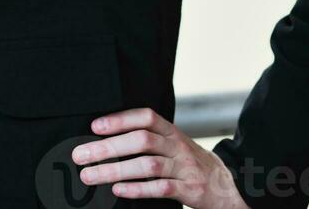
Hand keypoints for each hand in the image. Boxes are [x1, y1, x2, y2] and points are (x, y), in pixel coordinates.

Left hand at [71, 107, 248, 207]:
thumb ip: (149, 140)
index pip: (145, 117)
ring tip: (90, 176)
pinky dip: (137, 189)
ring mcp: (184, 168)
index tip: (95, 127)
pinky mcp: (189, 190)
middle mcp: (177, 146)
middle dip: (108, 148)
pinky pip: (160, 188)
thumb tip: (105, 139)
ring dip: (115, 170)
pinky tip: (118, 190)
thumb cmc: (189, 163)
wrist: (227, 185)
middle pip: (141, 141)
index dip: (120, 119)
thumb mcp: (173, 144)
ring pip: (147, 166)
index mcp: (171, 131)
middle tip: (81, 155)